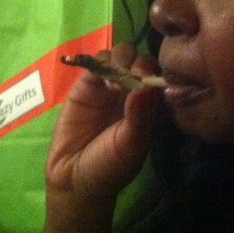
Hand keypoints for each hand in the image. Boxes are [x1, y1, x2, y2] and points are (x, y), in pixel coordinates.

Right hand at [44, 43, 159, 210]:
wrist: (73, 177)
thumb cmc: (109, 166)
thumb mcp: (130, 147)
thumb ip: (139, 118)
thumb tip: (145, 88)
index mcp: (151, 106)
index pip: (159, 78)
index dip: (155, 75)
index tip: (148, 82)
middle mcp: (134, 92)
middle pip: (142, 60)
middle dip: (138, 64)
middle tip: (131, 79)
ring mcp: (110, 85)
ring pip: (121, 55)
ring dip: (121, 61)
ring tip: (114, 85)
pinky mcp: (87, 83)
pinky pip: (96, 61)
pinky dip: (99, 61)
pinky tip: (100, 78)